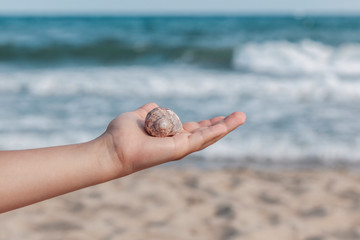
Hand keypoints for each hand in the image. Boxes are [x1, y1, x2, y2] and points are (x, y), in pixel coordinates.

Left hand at [104, 103, 245, 176]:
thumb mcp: (137, 117)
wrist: (113, 148)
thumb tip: (154, 106)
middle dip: (223, 125)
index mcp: (169, 136)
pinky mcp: (178, 149)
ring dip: (226, 127)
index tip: (219, 117)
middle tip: (239, 116)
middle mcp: (177, 143)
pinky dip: (215, 131)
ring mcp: (179, 148)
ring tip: (241, 117)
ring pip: (208, 137)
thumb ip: (148, 112)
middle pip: (205, 134)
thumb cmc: (122, 134)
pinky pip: (200, 139)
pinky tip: (227, 124)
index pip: (193, 130)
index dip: (207, 123)